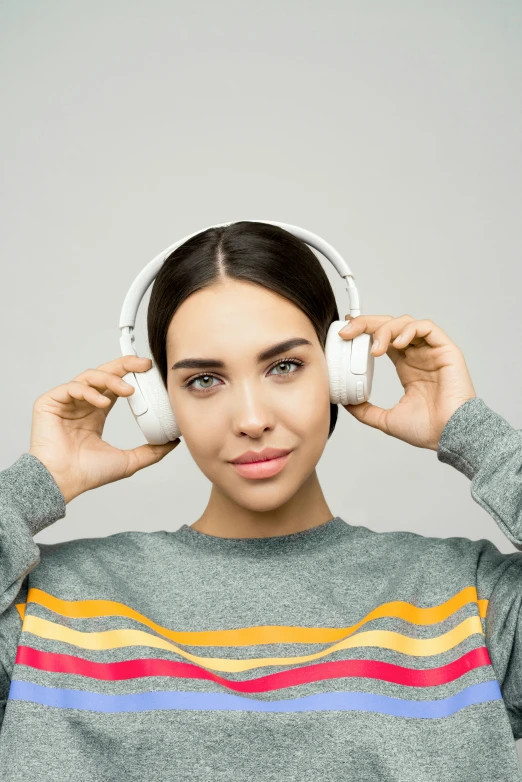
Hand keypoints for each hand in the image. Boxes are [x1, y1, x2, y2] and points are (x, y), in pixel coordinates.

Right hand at [28, 356, 179, 503]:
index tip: (150, 371)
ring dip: (111, 379)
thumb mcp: (129, 461)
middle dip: (125, 366)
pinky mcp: (49, 402)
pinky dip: (90, 392)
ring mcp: (65, 402)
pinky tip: (104, 403)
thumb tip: (173, 442)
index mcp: (96, 413)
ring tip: (129, 390)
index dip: (131, 375)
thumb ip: (151, 451)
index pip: (114, 386)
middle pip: (104, 374)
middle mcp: (81, 404)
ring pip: (90, 376)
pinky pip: (72, 387)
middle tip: (145, 365)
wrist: (63, 482)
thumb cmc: (87, 474)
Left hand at [338, 314, 476, 450]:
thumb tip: (346, 404)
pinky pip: (427, 328)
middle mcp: (418, 355)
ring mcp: (432, 351)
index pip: (383, 339)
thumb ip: (365, 410)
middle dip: (367, 324)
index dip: (364, 331)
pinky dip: (409, 330)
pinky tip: (397, 344)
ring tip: (376, 348)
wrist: (449, 436)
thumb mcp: (386, 419)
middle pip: (390, 326)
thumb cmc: (427, 429)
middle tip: (349, 331)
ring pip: (406, 323)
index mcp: (406, 366)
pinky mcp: (446, 350)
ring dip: (386, 329)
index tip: (345, 333)